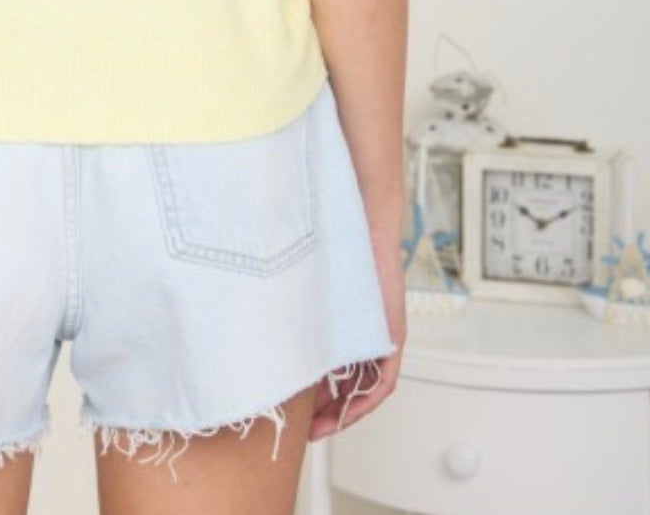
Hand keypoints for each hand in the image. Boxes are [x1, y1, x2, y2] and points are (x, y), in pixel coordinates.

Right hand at [309, 221, 405, 440]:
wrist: (359, 218)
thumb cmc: (329, 244)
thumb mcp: (305, 289)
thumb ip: (294, 313)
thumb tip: (256, 329)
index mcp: (341, 325)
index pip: (330, 374)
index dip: (315, 401)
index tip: (296, 417)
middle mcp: (362, 334)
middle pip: (348, 388)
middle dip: (326, 414)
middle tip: (304, 431)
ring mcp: (379, 335)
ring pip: (367, 389)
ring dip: (346, 412)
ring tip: (321, 426)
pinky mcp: (392, 333)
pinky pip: (385, 380)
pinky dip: (368, 399)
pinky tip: (349, 408)